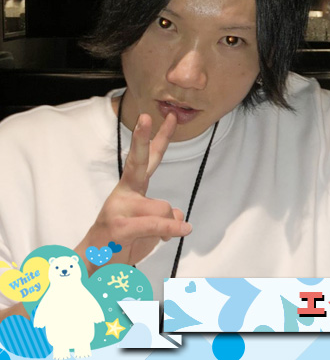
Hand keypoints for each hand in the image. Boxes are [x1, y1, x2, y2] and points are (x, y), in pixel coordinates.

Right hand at [74, 112, 190, 272]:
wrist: (94, 266)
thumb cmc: (124, 243)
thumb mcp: (152, 228)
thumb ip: (168, 217)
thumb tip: (181, 220)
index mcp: (132, 189)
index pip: (148, 159)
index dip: (158, 139)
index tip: (166, 117)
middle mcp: (124, 193)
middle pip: (138, 162)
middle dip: (142, 138)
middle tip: (145, 116)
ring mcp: (119, 208)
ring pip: (164, 207)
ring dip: (169, 226)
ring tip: (154, 238)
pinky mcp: (119, 226)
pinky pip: (155, 223)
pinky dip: (172, 229)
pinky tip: (182, 231)